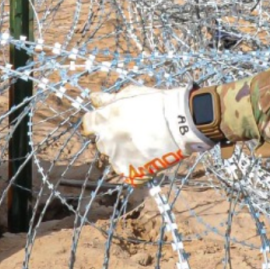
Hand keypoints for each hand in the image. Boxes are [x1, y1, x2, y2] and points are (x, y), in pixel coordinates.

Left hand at [81, 85, 212, 183]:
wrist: (181, 121)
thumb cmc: (156, 103)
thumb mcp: (130, 94)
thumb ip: (108, 99)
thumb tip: (93, 99)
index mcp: (104, 120)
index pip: (88, 124)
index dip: (99, 122)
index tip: (110, 121)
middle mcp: (106, 140)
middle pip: (102, 142)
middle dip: (113, 137)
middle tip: (134, 131)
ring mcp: (118, 158)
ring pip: (115, 158)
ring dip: (125, 153)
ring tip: (145, 144)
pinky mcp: (132, 172)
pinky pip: (129, 174)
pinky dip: (137, 169)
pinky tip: (149, 158)